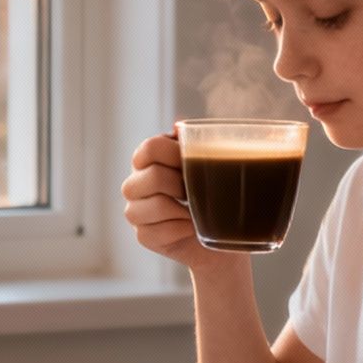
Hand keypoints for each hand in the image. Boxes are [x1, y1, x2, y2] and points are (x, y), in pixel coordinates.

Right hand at [121, 131, 231, 272]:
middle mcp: (137, 183)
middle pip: (152, 177)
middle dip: (181, 185)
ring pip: (150, 206)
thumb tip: (179, 126)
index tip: (199, 163)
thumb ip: (197, 140)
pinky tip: (192, 228)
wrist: (226, 232)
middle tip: (197, 192)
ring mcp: (136, 211)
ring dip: (180, 210)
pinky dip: (181, 230)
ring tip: (196, 213)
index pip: (149, 148)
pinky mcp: (143, 236)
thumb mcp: (213, 161)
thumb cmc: (218, 193)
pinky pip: (156, 232)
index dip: (175, 155)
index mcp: (150, 159)